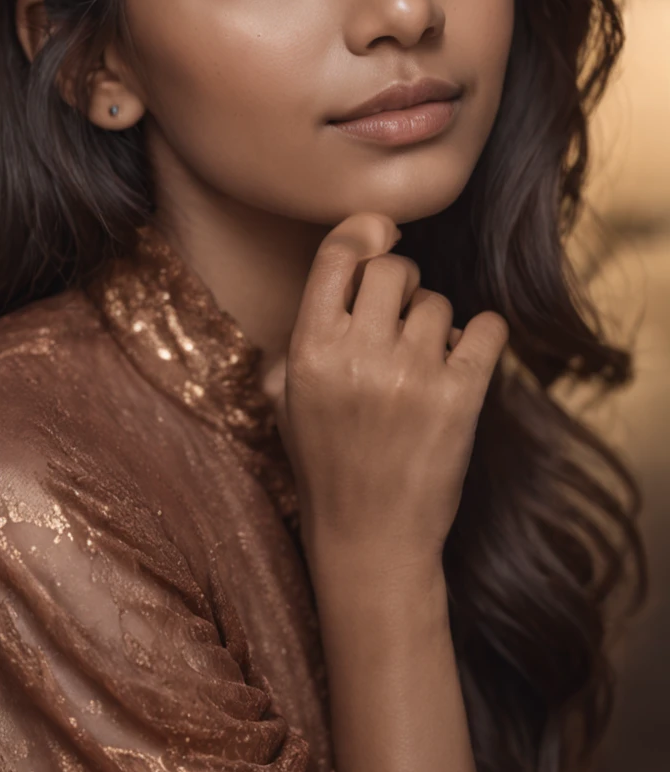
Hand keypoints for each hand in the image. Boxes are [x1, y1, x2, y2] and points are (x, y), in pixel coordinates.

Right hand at [271, 213, 508, 581]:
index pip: (338, 254)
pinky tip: (468, 354)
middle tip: (400, 316)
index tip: (380, 234)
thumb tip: (342, 269)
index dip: (364, 232)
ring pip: (440, 302)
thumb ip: (300, 333)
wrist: (370, 538)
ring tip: (423, 360)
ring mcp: (411, 375)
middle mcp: (359, 355)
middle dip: (402, 282)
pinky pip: (486, 329)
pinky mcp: (459, 398)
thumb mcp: (286, 397)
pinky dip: (483, 335)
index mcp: (310, 350)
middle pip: (395, 267)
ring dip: (436, 322)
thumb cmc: (325, 462)